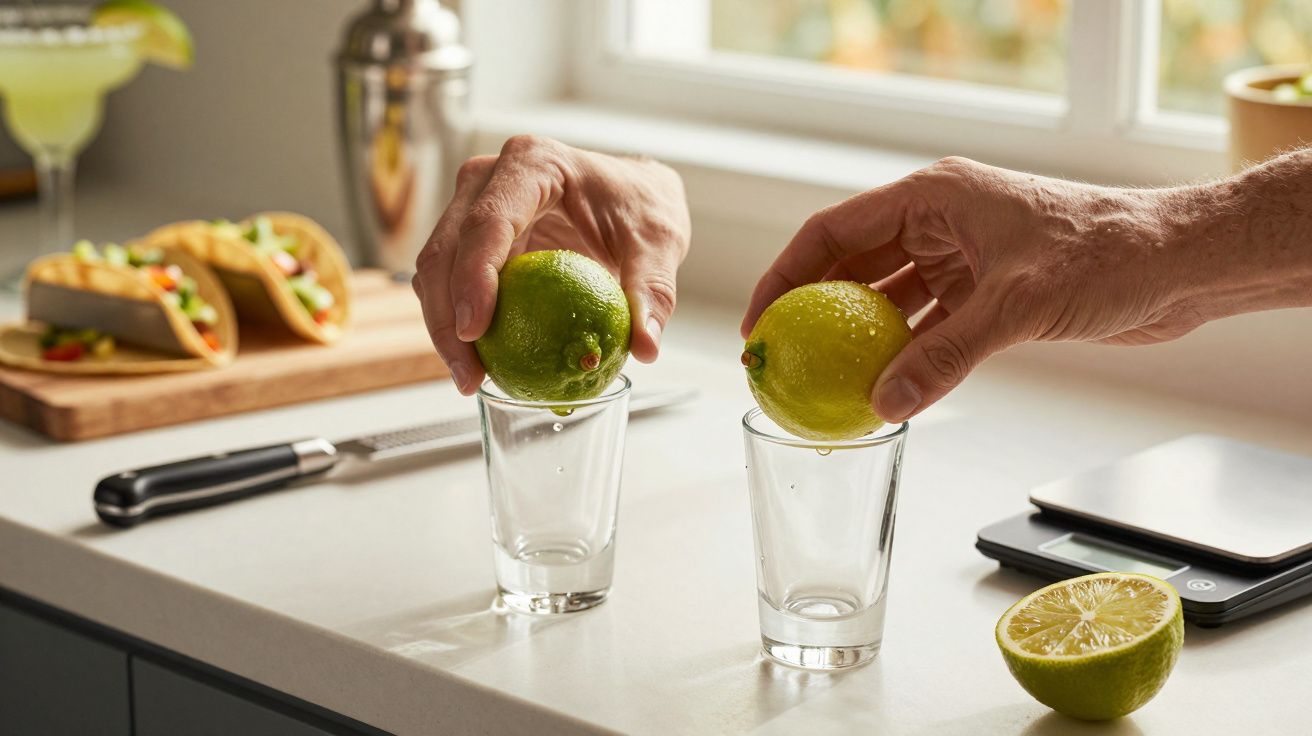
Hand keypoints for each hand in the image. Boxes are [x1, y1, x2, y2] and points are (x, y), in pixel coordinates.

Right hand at [414, 135, 690, 394]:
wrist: (630, 196)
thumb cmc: (641, 207)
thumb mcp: (660, 243)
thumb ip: (653, 291)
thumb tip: (646, 347)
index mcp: (532, 163)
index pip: (489, 222)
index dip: (473, 276)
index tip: (476, 330)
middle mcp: (489, 178)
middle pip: (446, 248)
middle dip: (447, 317)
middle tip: (469, 375)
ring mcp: (472, 206)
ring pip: (435, 269)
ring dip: (443, 328)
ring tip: (469, 380)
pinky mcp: (469, 239)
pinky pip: (450, 284)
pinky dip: (456, 324)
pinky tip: (478, 367)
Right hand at [741, 156, 1205, 422]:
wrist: (1180, 263)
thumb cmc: (1109, 252)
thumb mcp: (1016, 305)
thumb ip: (946, 357)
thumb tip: (887, 403)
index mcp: (934, 198)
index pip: (833, 232)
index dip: (786, 276)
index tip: (762, 322)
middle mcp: (941, 224)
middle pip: (852, 266)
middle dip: (814, 313)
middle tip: (782, 359)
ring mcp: (963, 258)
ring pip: (888, 300)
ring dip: (859, 340)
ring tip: (825, 382)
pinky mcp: (987, 291)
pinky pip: (926, 324)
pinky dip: (904, 355)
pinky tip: (885, 387)